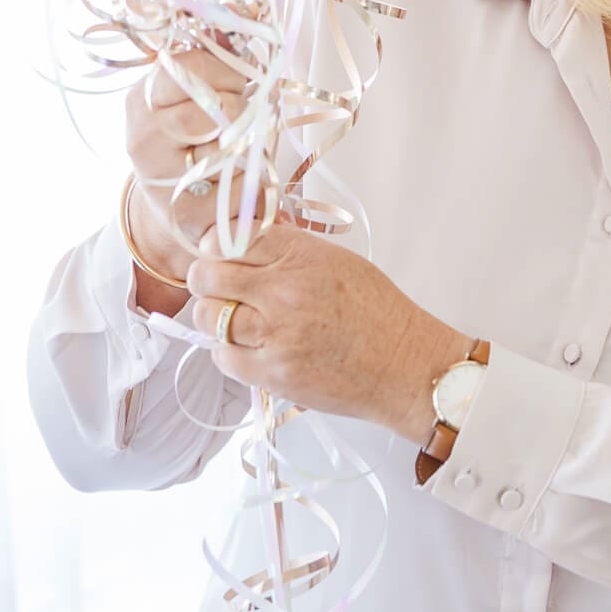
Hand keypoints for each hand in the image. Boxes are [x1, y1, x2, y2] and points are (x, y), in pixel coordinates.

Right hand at [125, 32, 257, 274]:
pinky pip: (241, 201)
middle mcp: (144, 141)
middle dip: (241, 110)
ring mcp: (162, 185)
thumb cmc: (195, 135)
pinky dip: (252, 197)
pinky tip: (244, 193)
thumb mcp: (198, 89)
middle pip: (212, 112)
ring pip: (231, 155)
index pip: (189, 69)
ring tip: (241, 150)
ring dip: (251, 150)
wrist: (176, 204)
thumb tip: (244, 9)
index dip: (226, 71)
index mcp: (143, 99)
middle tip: (240, 117)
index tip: (236, 81)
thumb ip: (218, 49)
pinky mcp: (188, 223)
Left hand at [185, 217, 468, 445]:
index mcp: (301, 256)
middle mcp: (283, 291)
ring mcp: (276, 335)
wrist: (405, 364)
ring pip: (208, 317)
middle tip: (218, 288)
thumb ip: (289, 250)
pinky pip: (222, 357)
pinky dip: (228, 351)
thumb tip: (245, 241)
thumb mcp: (338, 261)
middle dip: (206, 279)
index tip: (219, 254)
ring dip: (215, 318)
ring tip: (236, 320)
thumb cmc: (378, 312)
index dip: (216, 246)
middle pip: (207, 276)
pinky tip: (248, 347)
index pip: (229, 238)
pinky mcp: (273, 373)